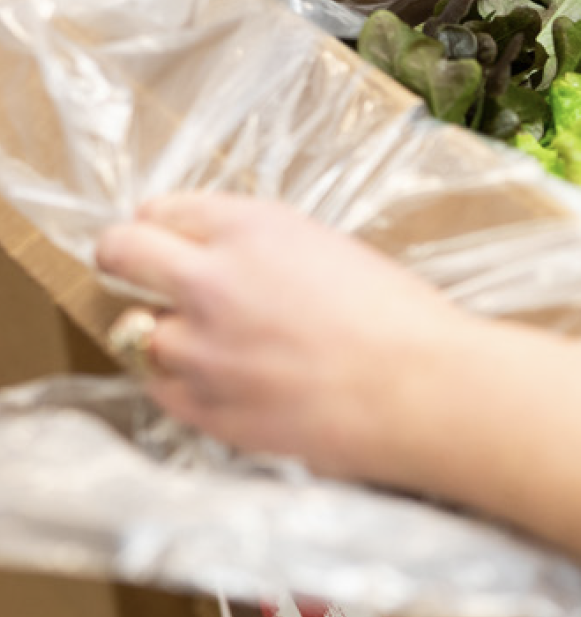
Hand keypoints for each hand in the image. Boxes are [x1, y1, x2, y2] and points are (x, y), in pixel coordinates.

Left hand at [95, 194, 471, 481]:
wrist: (424, 391)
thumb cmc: (404, 322)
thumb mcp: (335, 253)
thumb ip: (268, 251)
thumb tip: (228, 263)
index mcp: (252, 229)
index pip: (163, 209)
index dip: (165, 227)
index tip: (170, 241)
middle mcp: (212, 280)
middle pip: (120, 253)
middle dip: (124, 260)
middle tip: (140, 275)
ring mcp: (202, 349)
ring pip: (139, 332)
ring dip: (170, 337)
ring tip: (216, 349)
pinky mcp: (206, 407)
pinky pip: (162, 390)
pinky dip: (183, 385)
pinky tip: (226, 385)